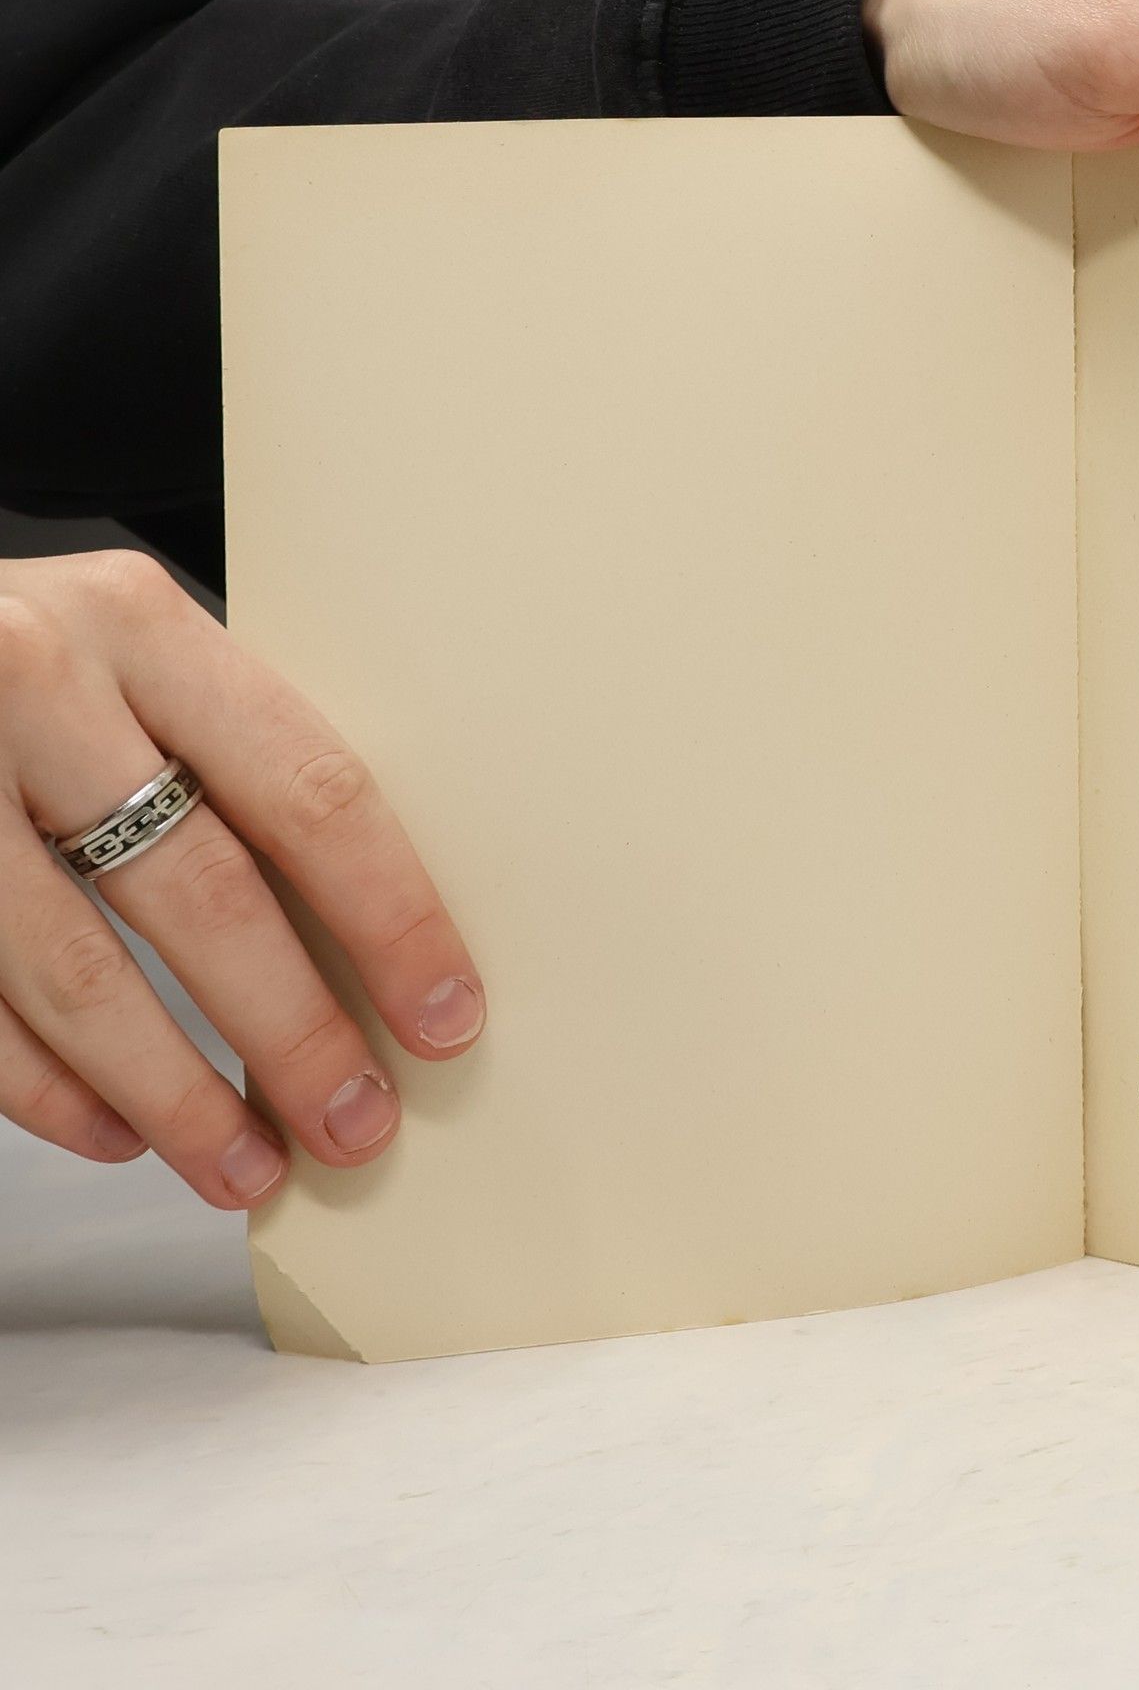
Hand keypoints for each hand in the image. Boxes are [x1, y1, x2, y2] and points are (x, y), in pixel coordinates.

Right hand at [0, 550, 483, 1206]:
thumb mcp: (130, 659)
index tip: (445, 1016)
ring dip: (177, 1095)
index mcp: (140, 623)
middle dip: (293, 1033)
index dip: (390, 918)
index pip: (308, 791)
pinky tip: (120, 1137)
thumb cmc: (27, 658)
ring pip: (79, 974)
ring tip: (249, 1166)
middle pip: (202, 893)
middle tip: (358, 1123)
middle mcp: (35, 685)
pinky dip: (48, 1093)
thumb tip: (369, 935)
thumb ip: (225, 753)